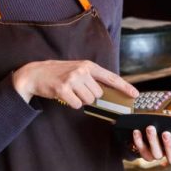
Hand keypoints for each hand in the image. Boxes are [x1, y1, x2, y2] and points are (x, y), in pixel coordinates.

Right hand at [11, 60, 137, 107]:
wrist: (35, 73)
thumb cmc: (59, 73)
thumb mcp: (77, 69)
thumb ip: (92, 78)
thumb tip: (106, 93)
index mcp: (88, 65)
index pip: (111, 77)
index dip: (124, 87)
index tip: (135, 94)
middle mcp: (82, 70)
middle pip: (98, 94)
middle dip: (89, 96)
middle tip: (77, 90)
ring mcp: (72, 79)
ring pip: (88, 100)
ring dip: (80, 100)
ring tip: (70, 91)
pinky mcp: (63, 89)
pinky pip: (76, 105)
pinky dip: (71, 104)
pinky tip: (64, 95)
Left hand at [131, 89, 170, 167]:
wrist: (142, 133)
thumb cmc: (162, 123)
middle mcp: (167, 152)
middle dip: (169, 146)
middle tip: (166, 133)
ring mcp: (156, 154)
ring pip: (156, 154)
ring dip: (153, 141)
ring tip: (150, 128)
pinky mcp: (144, 153)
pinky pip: (141, 151)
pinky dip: (139, 141)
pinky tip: (137, 131)